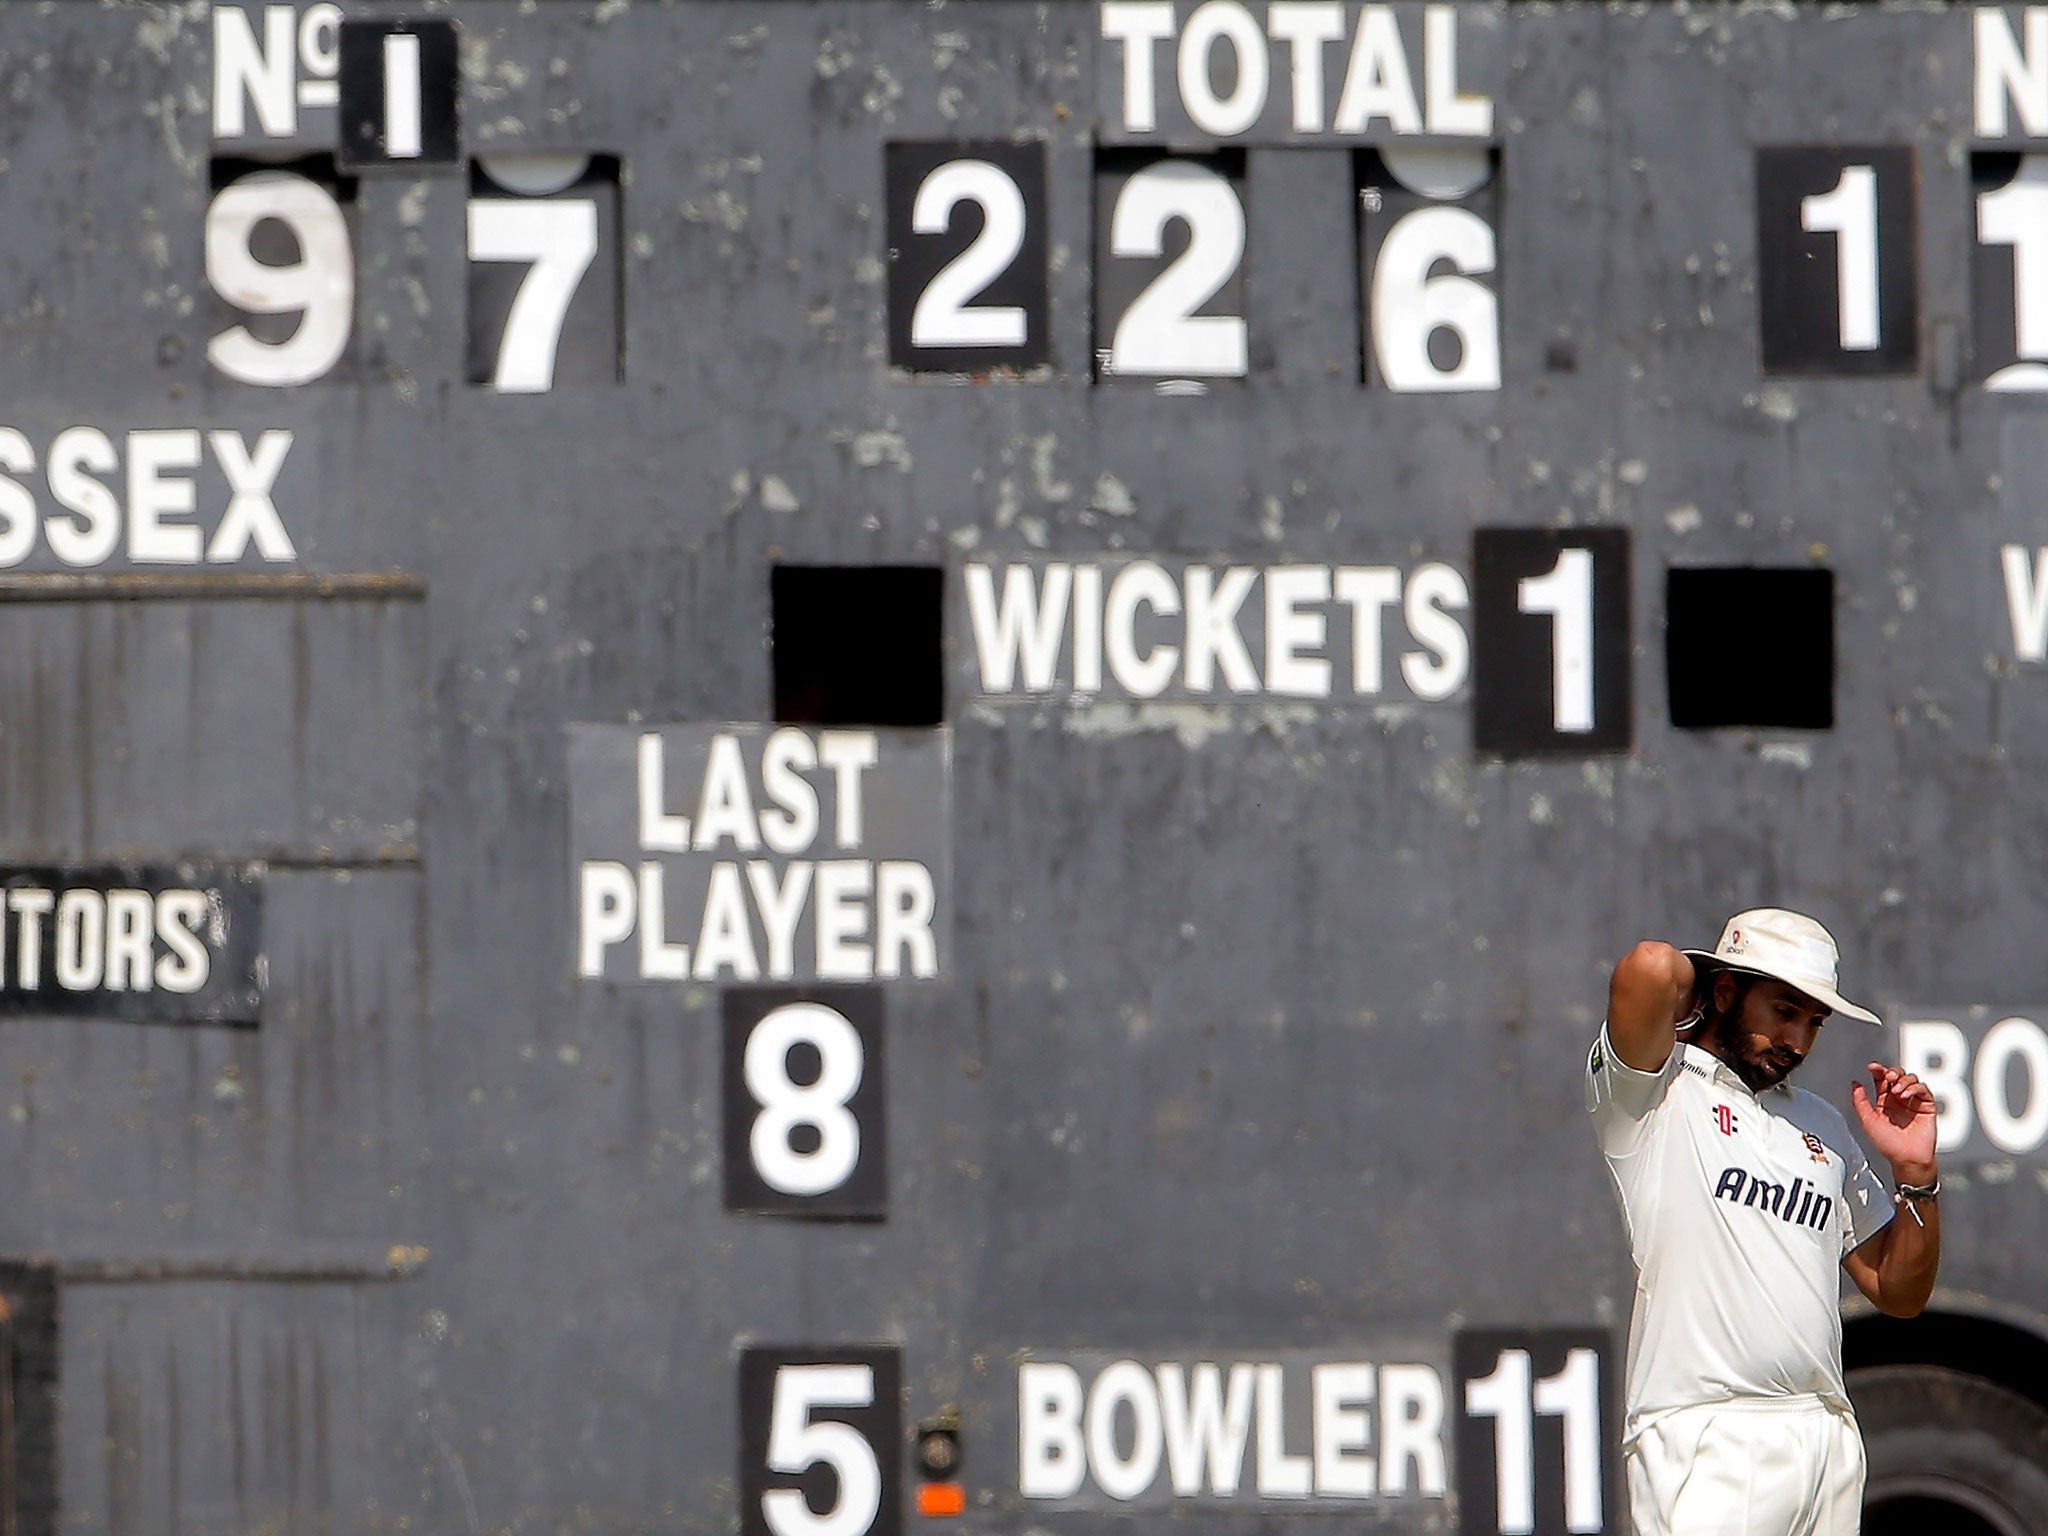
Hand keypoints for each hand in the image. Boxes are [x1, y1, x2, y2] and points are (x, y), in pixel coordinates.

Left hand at [1851, 1063, 1938, 1185]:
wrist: (1907, 1158)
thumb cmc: (1887, 1144)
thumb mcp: (1868, 1121)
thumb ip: (1860, 1102)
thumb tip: (1855, 1083)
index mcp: (1884, 1101)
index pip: (1881, 1080)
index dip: (1877, 1070)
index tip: (1872, 1067)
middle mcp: (1899, 1099)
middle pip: (1897, 1075)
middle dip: (1892, 1071)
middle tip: (1888, 1076)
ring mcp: (1913, 1102)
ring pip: (1911, 1079)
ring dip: (1903, 1080)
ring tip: (1897, 1092)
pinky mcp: (1927, 1106)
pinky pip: (1923, 1089)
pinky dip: (1914, 1088)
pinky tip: (1905, 1096)